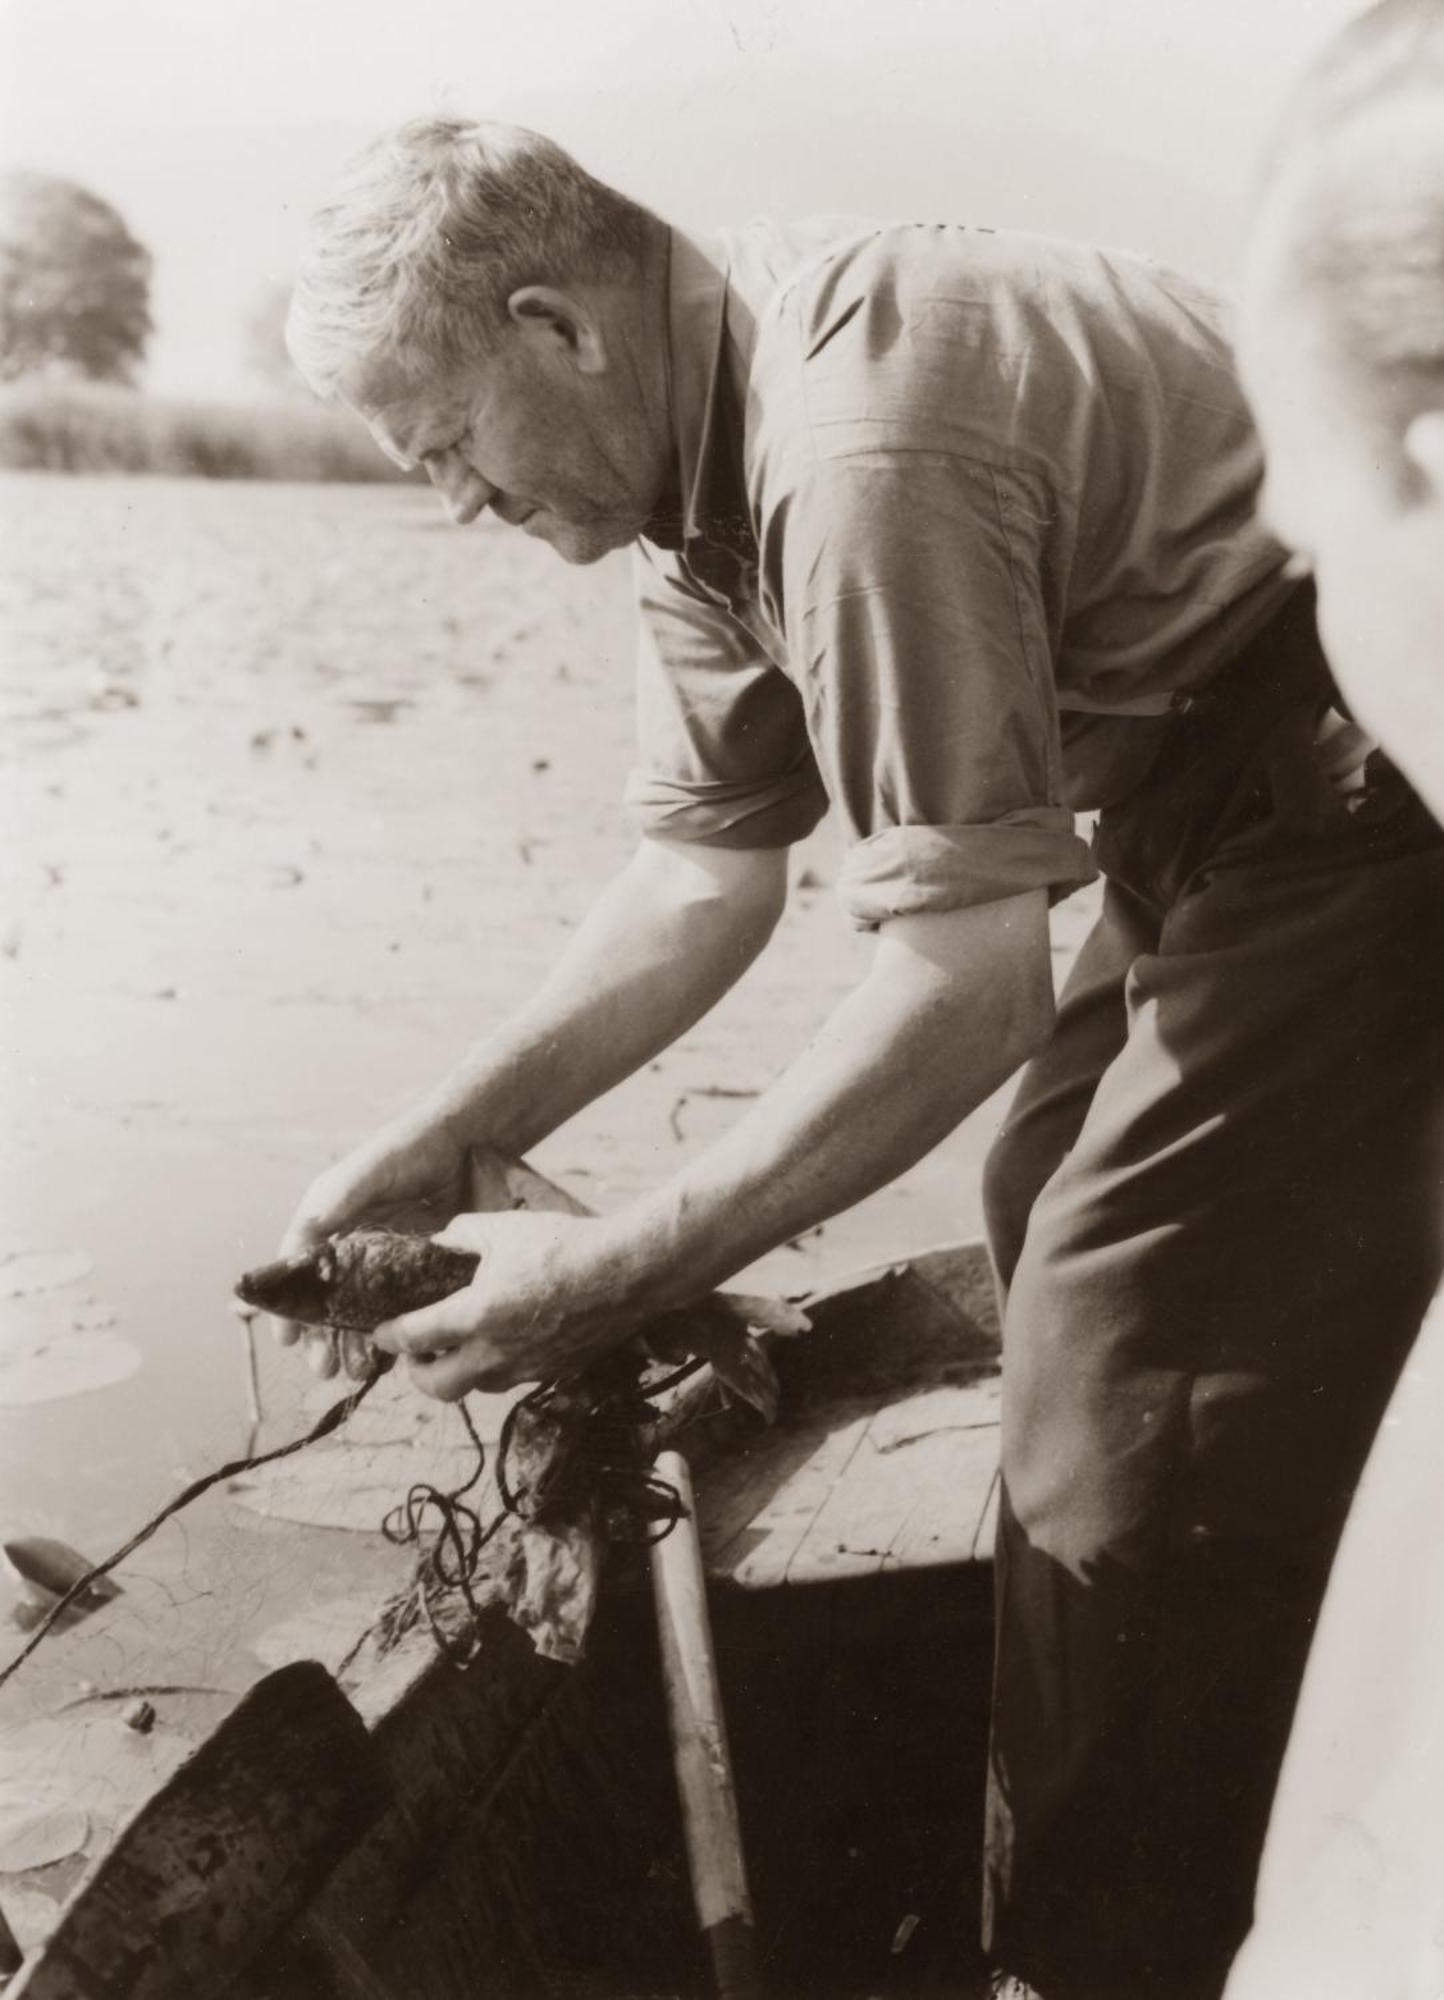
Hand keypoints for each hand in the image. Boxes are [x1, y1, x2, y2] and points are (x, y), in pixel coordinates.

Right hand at [272, 1115, 472, 1379]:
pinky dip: (393, 1332)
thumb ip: (337, 1202)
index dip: (291, 1310)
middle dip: (323, 1339)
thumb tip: (305, 1238)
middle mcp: (352, 1246)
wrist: (468, 1143)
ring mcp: (385, 1261)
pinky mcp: (419, 1270)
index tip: (287, 1342)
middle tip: (325, 1369)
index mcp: (330, 1224)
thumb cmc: (409, 1150)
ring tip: (359, 1372)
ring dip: (355, 1345)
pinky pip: (400, 1308)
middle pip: (328, 1303)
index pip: (299, 1274)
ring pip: (361, 1312)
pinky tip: (392, 1356)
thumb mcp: (368, 1173)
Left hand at [371, 1210, 644, 1400]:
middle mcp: (496, 1353)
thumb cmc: (563, 1245)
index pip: (413, 1337)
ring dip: (459, 1371)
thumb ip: (461, 1236)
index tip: (380, 1332)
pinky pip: (512, 1379)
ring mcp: (527, 1368)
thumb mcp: (503, 1229)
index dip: (388, 1336)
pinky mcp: (554, 1372)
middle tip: (415, 1351)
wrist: (627, 1272)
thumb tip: (440, 1243)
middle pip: (438, 1387)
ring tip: (458, 1345)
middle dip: (418, 1373)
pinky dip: (496, 1366)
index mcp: (476, 1316)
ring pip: (476, 1386)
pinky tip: (503, 1340)